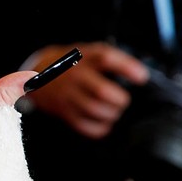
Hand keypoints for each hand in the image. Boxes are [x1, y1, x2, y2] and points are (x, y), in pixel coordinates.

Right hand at [24, 42, 148, 138]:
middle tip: (123, 100)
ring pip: (93, 110)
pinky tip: (103, 122)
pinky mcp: (63, 111)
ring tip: (113, 111)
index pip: (105, 58)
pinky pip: (84, 125)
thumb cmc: (74, 64)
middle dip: (119, 99)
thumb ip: (112, 60)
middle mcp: (75, 76)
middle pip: (101, 91)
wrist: (40, 72)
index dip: (127, 68)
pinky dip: (99, 128)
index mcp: (84, 58)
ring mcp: (67, 94)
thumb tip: (139, 75)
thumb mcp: (89, 52)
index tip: (141, 77)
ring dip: (111, 114)